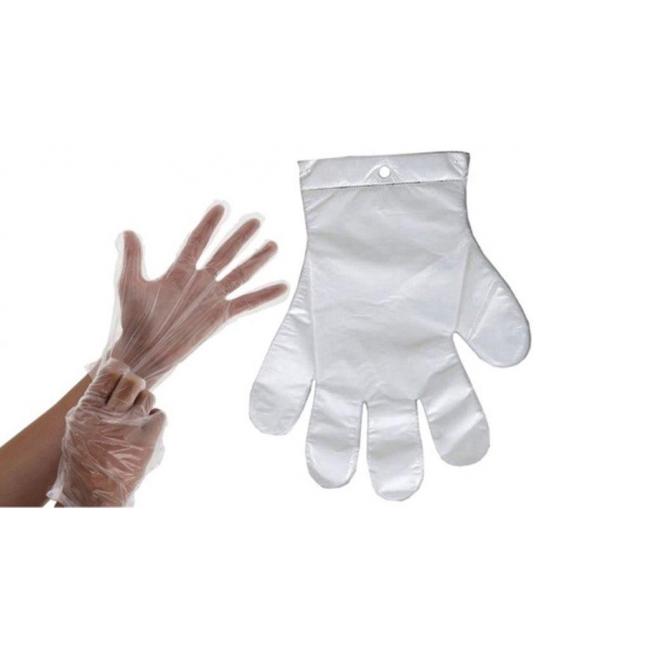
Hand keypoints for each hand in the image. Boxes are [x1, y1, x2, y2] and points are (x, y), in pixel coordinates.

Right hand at [48, 359, 164, 506]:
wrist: (97, 495)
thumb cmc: (85, 461)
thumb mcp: (78, 430)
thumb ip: (93, 406)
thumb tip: (113, 378)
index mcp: (86, 411)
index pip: (107, 375)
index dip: (116, 370)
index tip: (119, 372)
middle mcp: (108, 415)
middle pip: (132, 381)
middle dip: (133, 385)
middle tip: (130, 394)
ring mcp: (130, 425)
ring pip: (147, 396)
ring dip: (143, 404)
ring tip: (134, 419)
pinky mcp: (149, 436)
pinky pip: (159, 414)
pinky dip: (154, 420)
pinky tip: (143, 432)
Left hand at [107, 204, 285, 385]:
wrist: (145, 352)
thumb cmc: (134, 321)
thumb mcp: (130, 285)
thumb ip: (132, 259)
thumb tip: (127, 232)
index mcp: (179, 272)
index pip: (198, 241)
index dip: (209, 225)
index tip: (221, 207)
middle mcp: (200, 282)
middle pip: (225, 253)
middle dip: (240, 237)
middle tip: (256, 220)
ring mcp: (212, 298)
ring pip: (239, 274)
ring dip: (256, 260)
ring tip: (272, 245)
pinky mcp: (220, 316)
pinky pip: (247, 303)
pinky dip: (265, 295)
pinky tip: (282, 287)